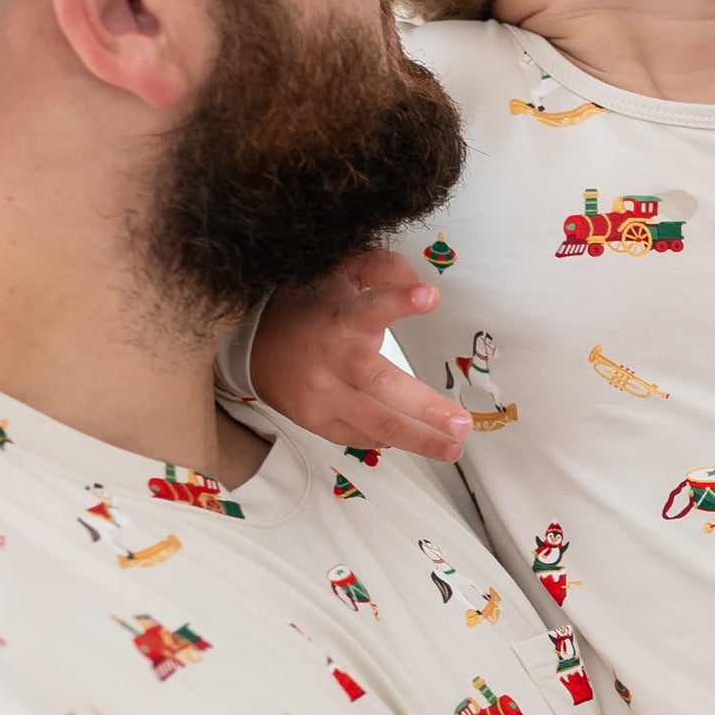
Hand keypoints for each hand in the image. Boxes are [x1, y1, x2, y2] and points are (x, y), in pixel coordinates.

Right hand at [246, 252, 472, 461]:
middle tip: (461, 422)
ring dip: (421, 439)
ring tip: (453, 446)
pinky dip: (392, 440)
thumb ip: (382, 269)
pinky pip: (363, 437)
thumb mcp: (342, 275)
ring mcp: (322, 394)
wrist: (253, 347)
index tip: (430, 296)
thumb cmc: (311, 310)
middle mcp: (332, 358)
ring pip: (377, 423)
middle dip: (425, 408)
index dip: (399, 301)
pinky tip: (418, 442)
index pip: (371, 306)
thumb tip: (419, 281)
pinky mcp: (316, 421)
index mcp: (341, 316)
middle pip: (381, 385)